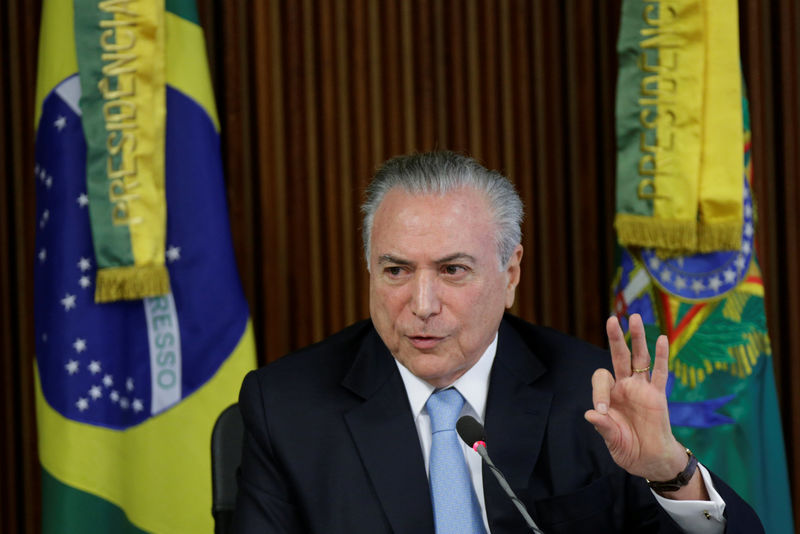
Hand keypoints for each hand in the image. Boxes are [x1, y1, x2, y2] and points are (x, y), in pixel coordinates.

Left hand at [584, 314, 689, 484]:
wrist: (650, 461)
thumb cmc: (628, 449)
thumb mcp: (612, 440)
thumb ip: (603, 427)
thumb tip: (591, 413)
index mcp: (610, 395)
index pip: (601, 378)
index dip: (599, 392)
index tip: (603, 411)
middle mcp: (625, 387)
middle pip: (620, 356)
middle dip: (615, 339)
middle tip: (612, 319)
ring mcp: (642, 389)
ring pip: (640, 359)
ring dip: (638, 339)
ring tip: (634, 317)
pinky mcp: (658, 396)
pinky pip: (660, 373)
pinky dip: (662, 357)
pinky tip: (662, 338)